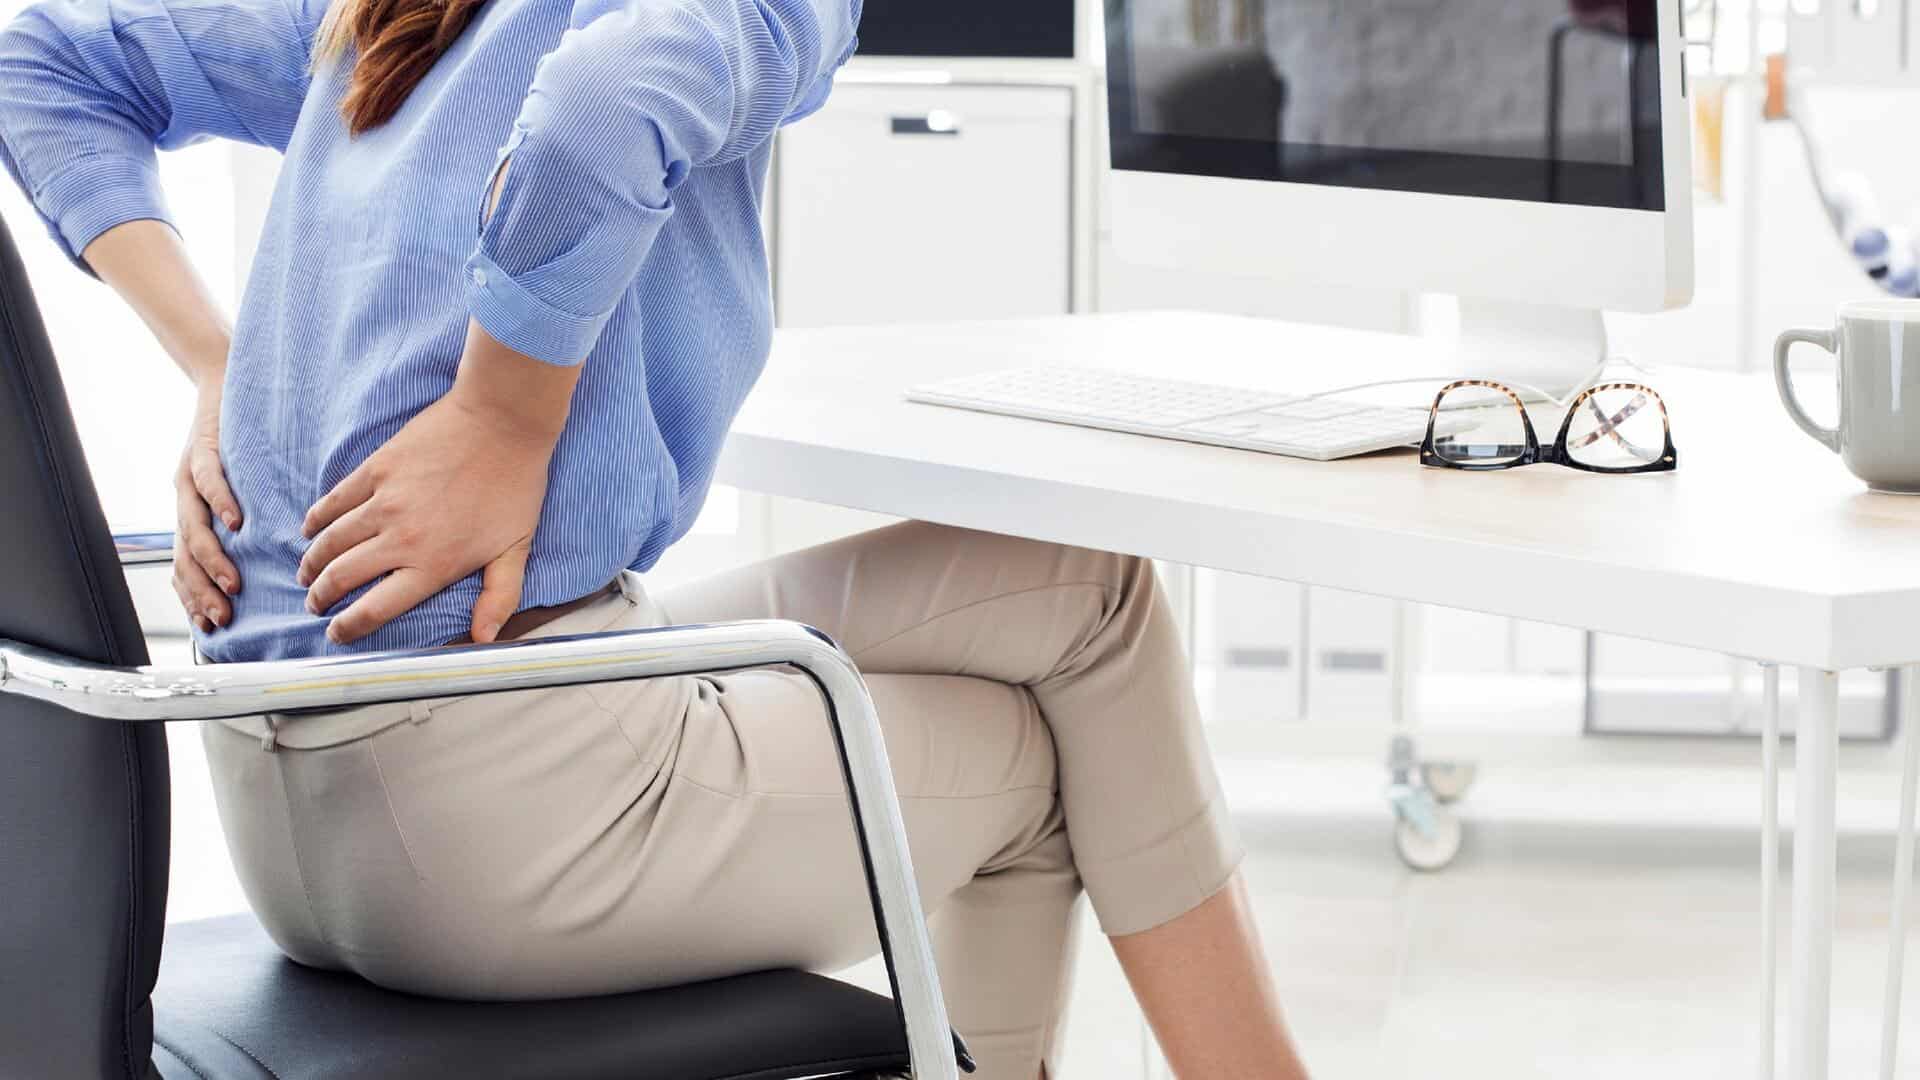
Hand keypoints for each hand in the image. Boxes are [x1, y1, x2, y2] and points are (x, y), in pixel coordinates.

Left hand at [173, 383, 242, 633]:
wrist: (221, 380)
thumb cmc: (240, 438)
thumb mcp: (239, 489)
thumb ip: (247, 522)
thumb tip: (272, 558)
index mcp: (194, 514)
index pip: (184, 568)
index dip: (194, 599)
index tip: (214, 627)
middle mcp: (185, 501)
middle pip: (185, 558)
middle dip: (202, 592)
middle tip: (223, 616)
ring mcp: (190, 476)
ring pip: (193, 528)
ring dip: (212, 561)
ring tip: (231, 583)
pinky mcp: (204, 449)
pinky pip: (209, 482)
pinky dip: (222, 504)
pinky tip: (238, 523)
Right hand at [298, 355, 565, 644]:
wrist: (503, 422)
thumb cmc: (515, 485)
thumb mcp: (516, 549)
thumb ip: (499, 597)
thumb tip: (486, 638)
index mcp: (433, 565)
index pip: (375, 609)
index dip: (349, 627)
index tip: (336, 634)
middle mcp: (401, 538)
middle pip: (342, 577)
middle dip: (321, 597)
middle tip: (314, 605)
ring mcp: (384, 502)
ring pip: (331, 542)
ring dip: (312, 563)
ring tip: (306, 575)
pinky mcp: (376, 469)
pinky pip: (334, 501)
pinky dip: (316, 519)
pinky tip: (309, 530)